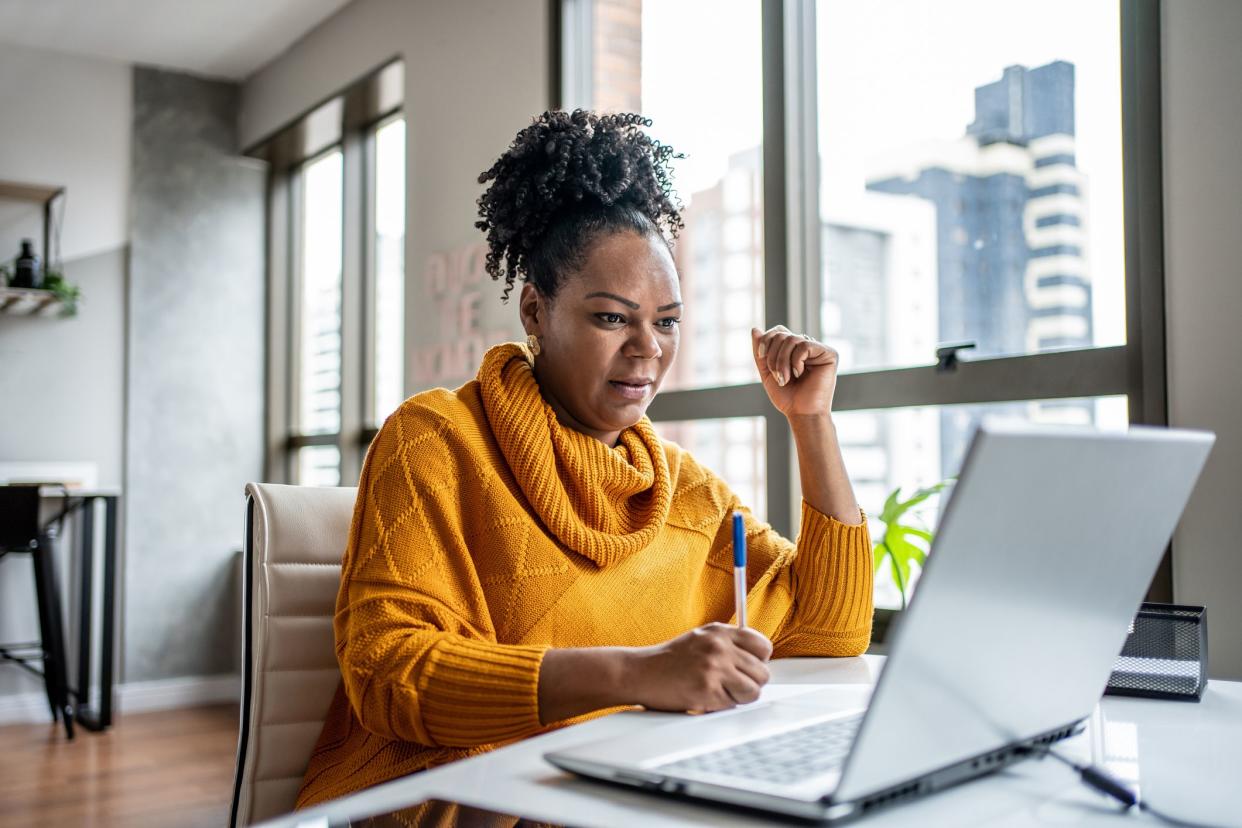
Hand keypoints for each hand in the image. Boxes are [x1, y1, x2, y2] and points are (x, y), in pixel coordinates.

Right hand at [626, 623, 772, 712]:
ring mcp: (714, 667)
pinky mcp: (708, 689)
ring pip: (753, 691)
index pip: (763, 646)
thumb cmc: (669, 660)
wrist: (640, 673)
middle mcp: (719, 646)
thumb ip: (728, 644)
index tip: (748, 668)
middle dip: (750, 683)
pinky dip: (722, 706)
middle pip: (762, 672)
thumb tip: (757, 660)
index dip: (759, 661)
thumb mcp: (701, 639)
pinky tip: (705, 697)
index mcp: (720, 631)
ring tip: (719, 692)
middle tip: (730, 685)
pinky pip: (734, 705)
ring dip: (739, 697)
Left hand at [751, 326, 839, 417]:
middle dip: (773, 355)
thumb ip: (760, 351)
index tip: (761, 356)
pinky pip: (804, 345)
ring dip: (782, 361)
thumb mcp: (767, 372)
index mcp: (794, 350)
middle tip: (777, 376)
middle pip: (782, 334)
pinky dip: (796, 361)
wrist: (802, 413)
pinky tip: (800, 373)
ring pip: (792, 339)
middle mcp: (807, 347)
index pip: (778, 331)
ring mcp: (819, 349)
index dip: (766, 340)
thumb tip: (755, 329)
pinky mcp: (829, 354)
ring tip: (785, 378)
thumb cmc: (787, 397)